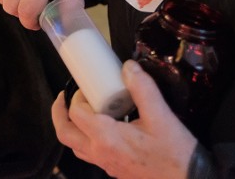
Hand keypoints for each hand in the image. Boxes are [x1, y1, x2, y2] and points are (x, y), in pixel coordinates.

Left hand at [52, 60, 196, 178]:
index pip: (76, 114)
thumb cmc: (174, 152)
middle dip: (60, 113)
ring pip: (75, 146)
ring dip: (72, 127)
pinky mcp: (114, 170)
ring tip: (82, 110)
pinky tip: (101, 127)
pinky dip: (85, 139)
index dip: (76, 97)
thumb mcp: (161, 115)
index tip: (87, 86)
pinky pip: (89, 154)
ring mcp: (106, 164)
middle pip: (65, 134)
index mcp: (106, 138)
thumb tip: (128, 66)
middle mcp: (100, 153)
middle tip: (66, 96)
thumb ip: (143, 88)